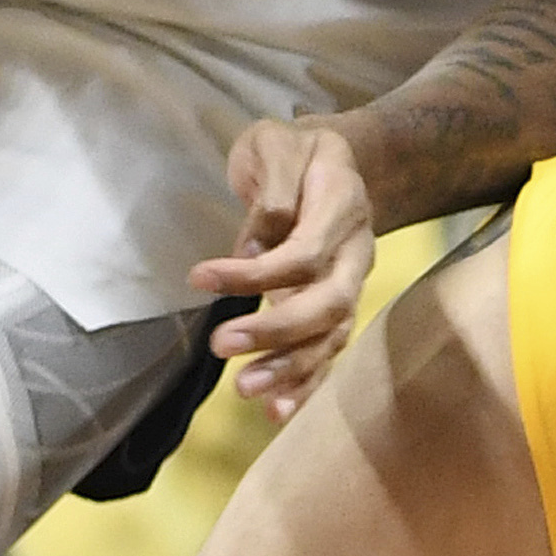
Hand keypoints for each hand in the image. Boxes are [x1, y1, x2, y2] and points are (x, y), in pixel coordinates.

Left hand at [191, 117, 379, 419]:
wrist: (330, 163)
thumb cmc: (293, 152)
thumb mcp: (275, 144)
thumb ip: (270, 191)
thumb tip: (250, 251)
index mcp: (343, 203)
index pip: (305, 251)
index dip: (255, 273)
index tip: (199, 278)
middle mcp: (356, 251)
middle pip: (329, 303)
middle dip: (276, 331)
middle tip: (221, 344)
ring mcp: (351, 284)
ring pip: (332, 336)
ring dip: (290, 368)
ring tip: (244, 390)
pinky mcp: (337, 310)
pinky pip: (328, 353)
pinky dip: (306, 385)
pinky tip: (275, 412)